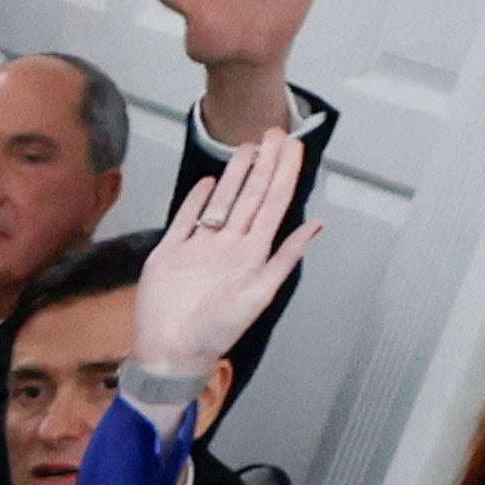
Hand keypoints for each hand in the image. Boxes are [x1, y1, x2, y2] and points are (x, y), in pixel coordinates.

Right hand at [126, 120, 314, 380]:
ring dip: (236, 174)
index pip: (274, 204)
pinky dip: (198, 200)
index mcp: (252, 254)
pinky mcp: (171, 253)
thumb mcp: (258, 296)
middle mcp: (229, 246)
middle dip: (264, 163)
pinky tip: (209, 182)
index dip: (284, 173)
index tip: (292, 146)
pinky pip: (187, 219)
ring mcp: (200, 248)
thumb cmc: (215, 332)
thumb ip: (285, 259)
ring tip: (247, 146)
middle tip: (274, 132)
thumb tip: (315, 224)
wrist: (169, 352)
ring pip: (223, 201)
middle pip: (251, 196)